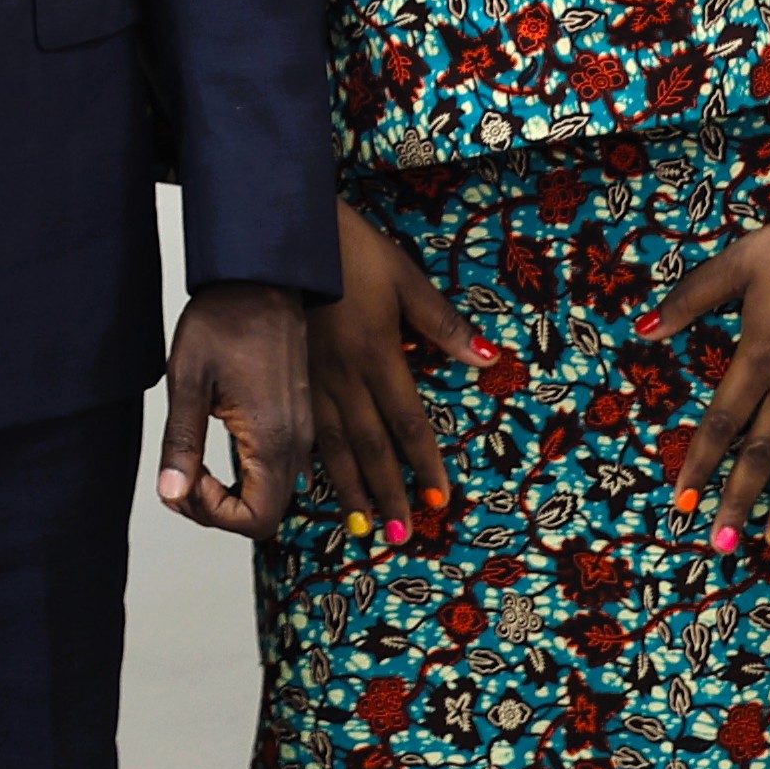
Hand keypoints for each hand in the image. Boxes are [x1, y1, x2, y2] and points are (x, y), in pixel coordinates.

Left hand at [155, 283, 312, 536]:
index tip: (184, 480)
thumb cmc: (225, 319)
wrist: (260, 278)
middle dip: (217, 509)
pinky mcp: (298, 419)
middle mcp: (296, 442)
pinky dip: (244, 473)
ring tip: (192, 461)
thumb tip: (172, 494)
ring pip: (270, 492)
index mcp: (272, 438)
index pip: (255, 520)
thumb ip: (182, 443)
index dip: (213, 514)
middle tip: (182, 476)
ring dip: (230, 492)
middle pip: (264, 515)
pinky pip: (275, 468)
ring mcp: (301, 432)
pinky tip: (213, 444)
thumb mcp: (188, 381)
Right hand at [309, 198, 498, 540]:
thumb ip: (442, 323)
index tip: (437, 500)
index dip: (424, 464)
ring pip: (334, 446)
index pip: (408, 423)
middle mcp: (343, 378)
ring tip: (363, 523)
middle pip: (371, 446)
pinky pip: (300, 427)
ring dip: (351, 488)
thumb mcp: (403, 277)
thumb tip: (487, 358)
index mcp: (377, 356)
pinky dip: (309, 459)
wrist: (282, 235)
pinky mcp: (286, 374)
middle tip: (400, 533)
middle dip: (388, 492)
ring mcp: (310, 380)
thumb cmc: (345, 249)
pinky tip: (310, 481)